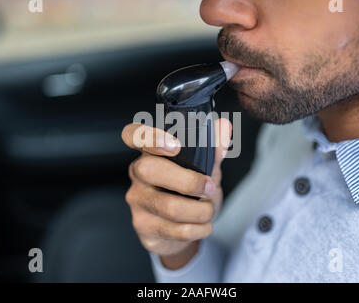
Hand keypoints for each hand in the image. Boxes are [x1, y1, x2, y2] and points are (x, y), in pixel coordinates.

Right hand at [121, 119, 231, 268]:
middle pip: (150, 170)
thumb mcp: (205, 169)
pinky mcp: (144, 227)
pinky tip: (203, 225)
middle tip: (209, 187)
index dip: (150, 137)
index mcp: (150, 153)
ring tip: (208, 210)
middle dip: (188, 181)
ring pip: (169, 206)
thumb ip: (213, 149)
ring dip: (201, 210)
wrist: (182, 232)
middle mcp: (138, 175)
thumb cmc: (190, 194)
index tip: (175, 145)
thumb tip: (224, 126)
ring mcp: (138, 202)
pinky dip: (200, 228)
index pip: (134, 135)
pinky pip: (176, 230)